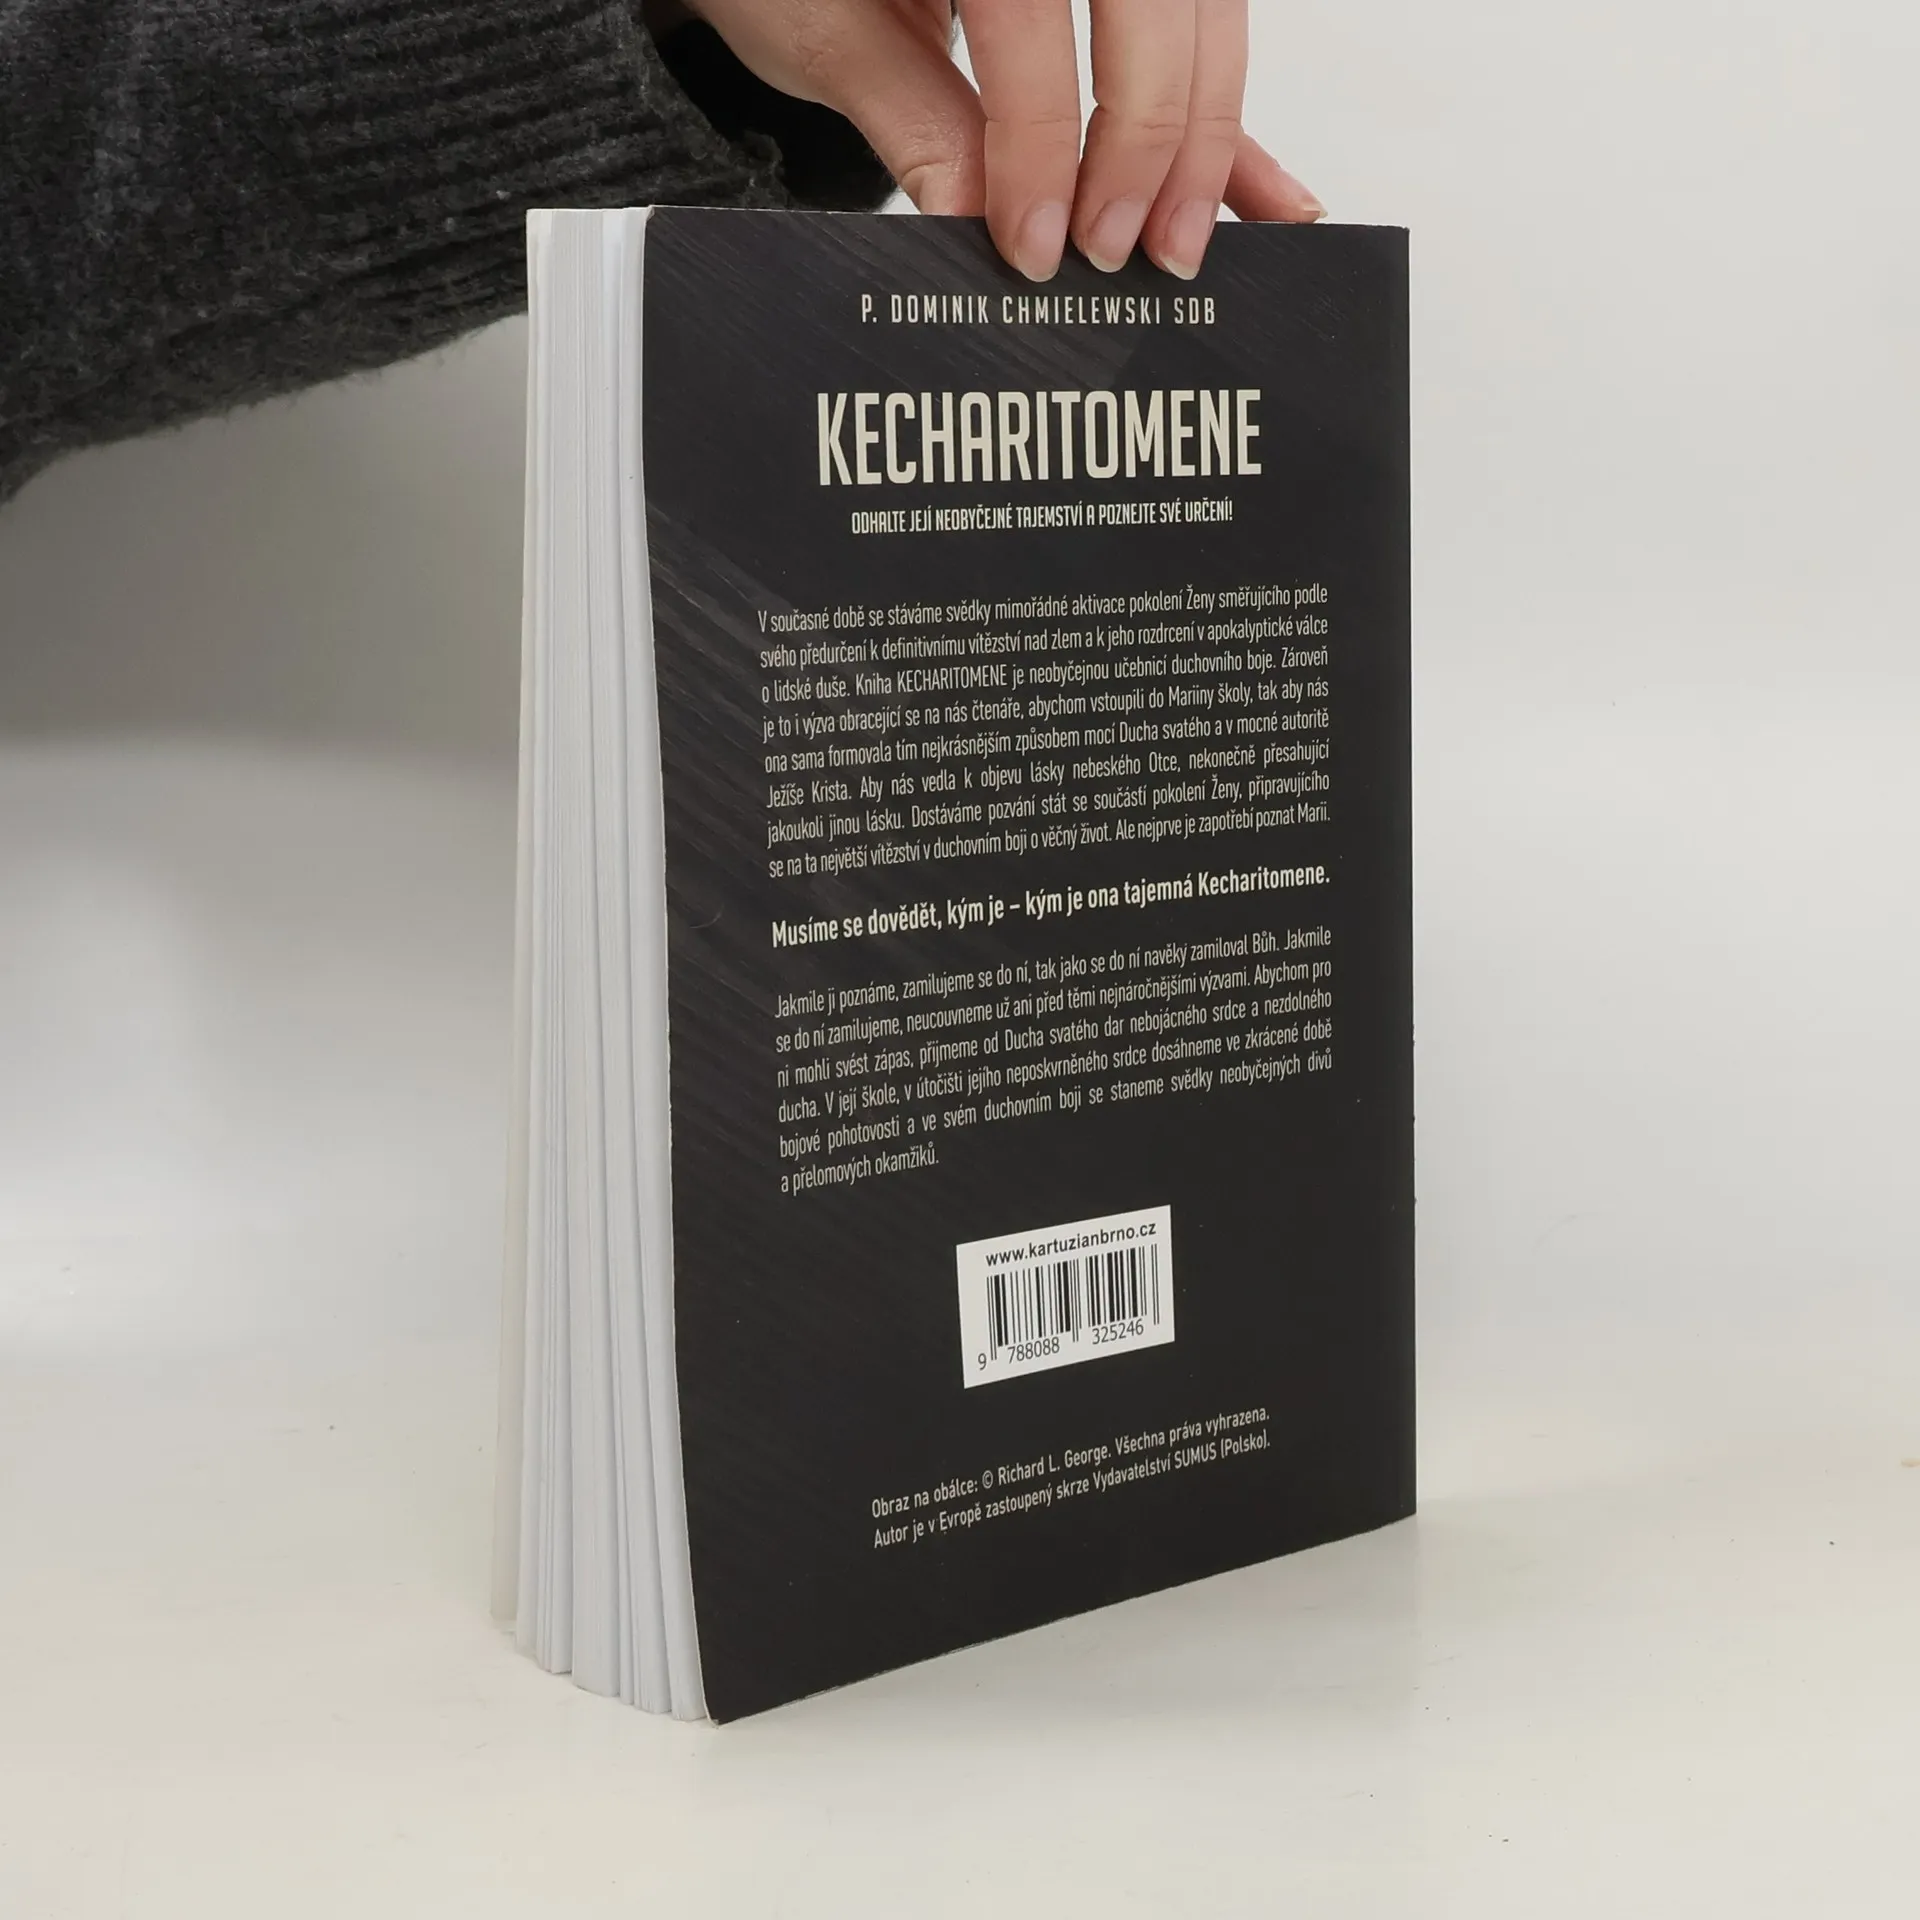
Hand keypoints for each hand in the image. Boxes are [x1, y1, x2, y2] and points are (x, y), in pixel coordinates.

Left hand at [673, 0, 1322, 280]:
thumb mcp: (822, 32)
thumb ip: (912, 118)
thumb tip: (982, 221)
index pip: (1029, 19)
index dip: (1042, 142)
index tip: (1036, 246)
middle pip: (1152, 2)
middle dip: (1148, 140)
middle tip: (1116, 251)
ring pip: (1202, 12)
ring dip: (1206, 134)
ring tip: (1183, 242)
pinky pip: (1200, 26)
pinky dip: (1224, 110)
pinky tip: (1269, 194)